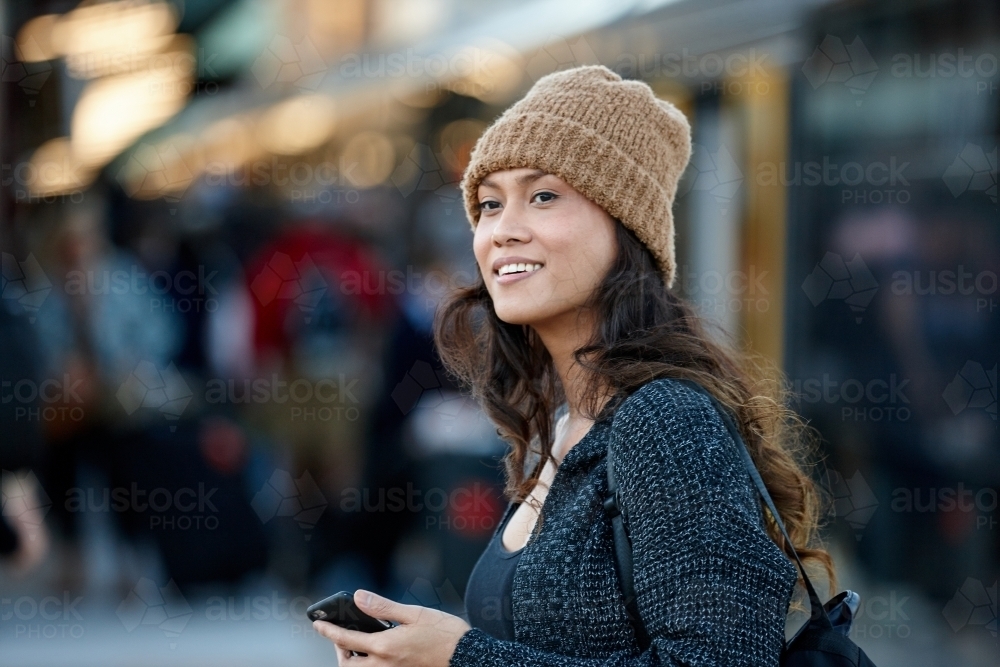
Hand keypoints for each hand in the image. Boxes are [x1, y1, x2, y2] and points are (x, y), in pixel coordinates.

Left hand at [313, 589, 470, 665]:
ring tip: (357, 646)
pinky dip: (369, 665)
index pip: (346, 640)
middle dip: (339, 653)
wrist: (468, 657)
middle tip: (341, 637)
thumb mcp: (414, 613)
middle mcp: (385, 665)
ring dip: (353, 662)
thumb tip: (358, 597)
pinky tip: (379, 652)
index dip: (329, 631)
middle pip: (348, 666)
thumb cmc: (445, 633)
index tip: (317, 624)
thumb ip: (383, 607)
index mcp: (385, 647)